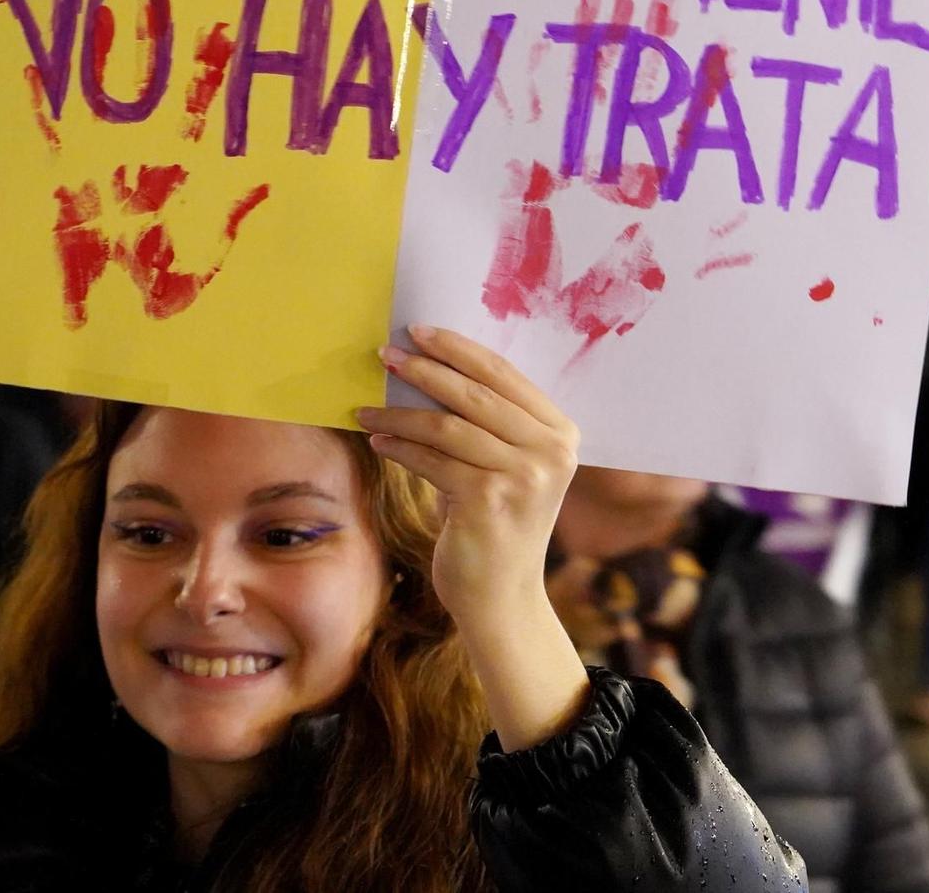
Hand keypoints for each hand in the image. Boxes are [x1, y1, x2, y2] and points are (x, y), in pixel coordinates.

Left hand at [360, 325, 589, 749]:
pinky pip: (432, 460)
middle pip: (475, 394)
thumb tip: (427, 368)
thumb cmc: (497, 524)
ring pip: (447, 427)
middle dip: (424, 370)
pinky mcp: (489, 501)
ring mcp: (523, 477)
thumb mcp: (506, 466)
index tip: (419, 332)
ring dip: (400, 414)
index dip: (459, 349)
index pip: (504, 375)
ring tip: (367, 408)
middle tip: (385, 355)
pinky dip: (400, 447)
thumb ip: (487, 422)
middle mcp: (551, 451)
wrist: (501, 596)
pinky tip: (377, 441)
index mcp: (561, 432)